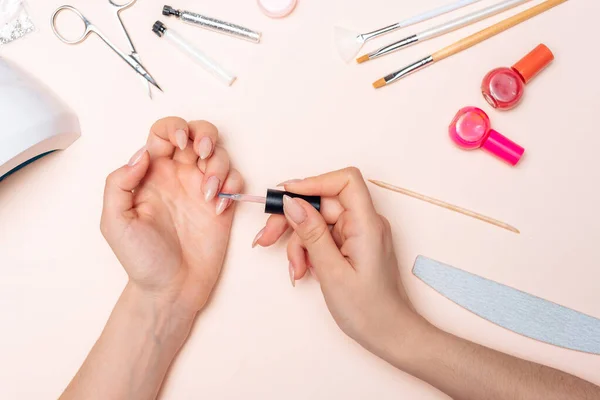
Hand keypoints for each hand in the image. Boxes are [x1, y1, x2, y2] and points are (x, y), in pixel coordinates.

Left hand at [100, 117, 242, 318]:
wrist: (171, 289)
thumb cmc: (142, 259)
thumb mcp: (115, 221)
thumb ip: (119, 183)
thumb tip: (142, 154)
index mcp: (151, 174)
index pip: (163, 133)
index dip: (173, 129)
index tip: (178, 147)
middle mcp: (178, 176)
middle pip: (197, 134)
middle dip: (205, 135)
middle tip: (202, 154)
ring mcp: (201, 189)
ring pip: (219, 154)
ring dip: (219, 165)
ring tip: (209, 194)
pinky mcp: (222, 205)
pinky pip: (235, 179)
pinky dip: (232, 186)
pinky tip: (218, 207)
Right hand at [254, 168, 427, 354]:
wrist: (390, 335)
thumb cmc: (369, 310)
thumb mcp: (332, 272)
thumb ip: (311, 234)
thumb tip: (291, 202)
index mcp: (367, 224)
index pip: (344, 181)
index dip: (313, 182)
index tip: (284, 197)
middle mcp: (364, 223)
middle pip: (322, 202)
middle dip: (292, 219)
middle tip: (267, 238)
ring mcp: (357, 234)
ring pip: (317, 221)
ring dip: (298, 243)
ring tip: (295, 270)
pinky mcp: (351, 245)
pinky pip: (322, 237)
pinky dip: (308, 251)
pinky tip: (303, 271)